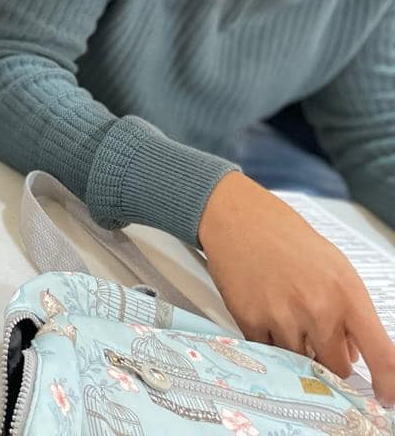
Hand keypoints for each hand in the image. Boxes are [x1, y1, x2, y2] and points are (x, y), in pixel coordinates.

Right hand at [199, 172, 394, 403]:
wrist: (238, 219)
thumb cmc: (288, 239)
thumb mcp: (335, 267)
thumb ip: (349, 312)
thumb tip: (353, 354)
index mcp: (347, 295)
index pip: (381, 354)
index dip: (388, 384)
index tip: (386, 398)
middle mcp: (318, 310)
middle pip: (335, 366)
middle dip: (329, 357)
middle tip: (315, 334)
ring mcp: (283, 317)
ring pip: (299, 362)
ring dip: (296, 348)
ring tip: (285, 313)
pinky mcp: (251, 320)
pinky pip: (269, 352)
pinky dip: (270, 342)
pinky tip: (266, 313)